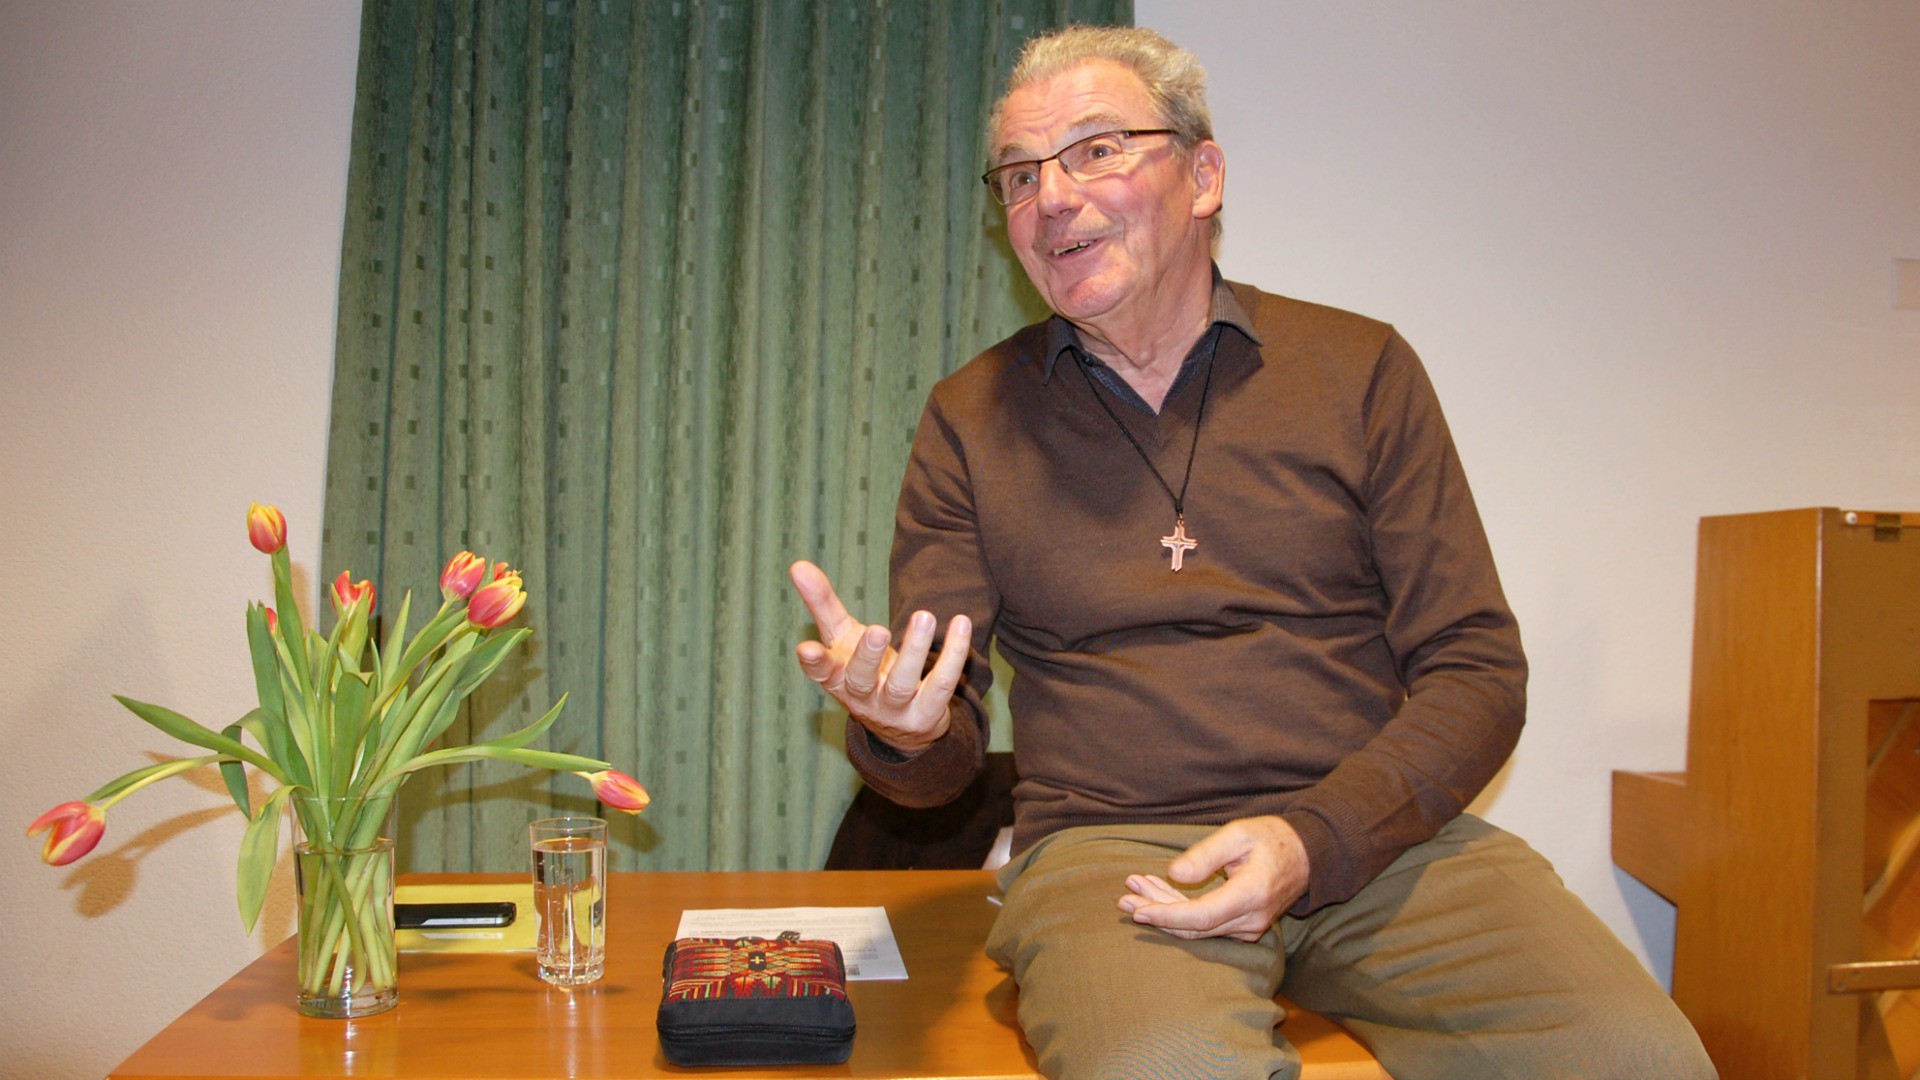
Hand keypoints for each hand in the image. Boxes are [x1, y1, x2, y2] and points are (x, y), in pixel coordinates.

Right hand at [789, 560, 970, 754]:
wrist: (901, 724)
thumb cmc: (865, 669)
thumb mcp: (842, 638)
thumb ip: (822, 604)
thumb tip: (797, 565)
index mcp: (837, 679)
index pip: (821, 673)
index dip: (813, 663)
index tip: (805, 648)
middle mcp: (862, 698)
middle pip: (860, 680)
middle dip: (868, 656)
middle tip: (879, 630)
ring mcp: (894, 710)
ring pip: (902, 684)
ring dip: (914, 651)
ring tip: (924, 616)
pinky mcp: (926, 714)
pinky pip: (941, 684)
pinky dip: (953, 655)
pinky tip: (961, 624)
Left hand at [1116, 816, 1309, 941]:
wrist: (1308, 854)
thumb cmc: (1272, 838)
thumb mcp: (1238, 834)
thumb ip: (1206, 855)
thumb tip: (1174, 875)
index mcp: (1250, 895)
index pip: (1200, 917)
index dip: (1166, 915)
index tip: (1138, 909)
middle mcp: (1250, 919)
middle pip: (1194, 927)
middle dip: (1156, 913)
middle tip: (1124, 898)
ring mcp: (1250, 928)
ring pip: (1198, 928)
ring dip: (1165, 911)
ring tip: (1135, 893)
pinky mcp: (1244, 927)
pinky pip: (1207, 926)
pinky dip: (1181, 912)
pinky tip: (1159, 896)